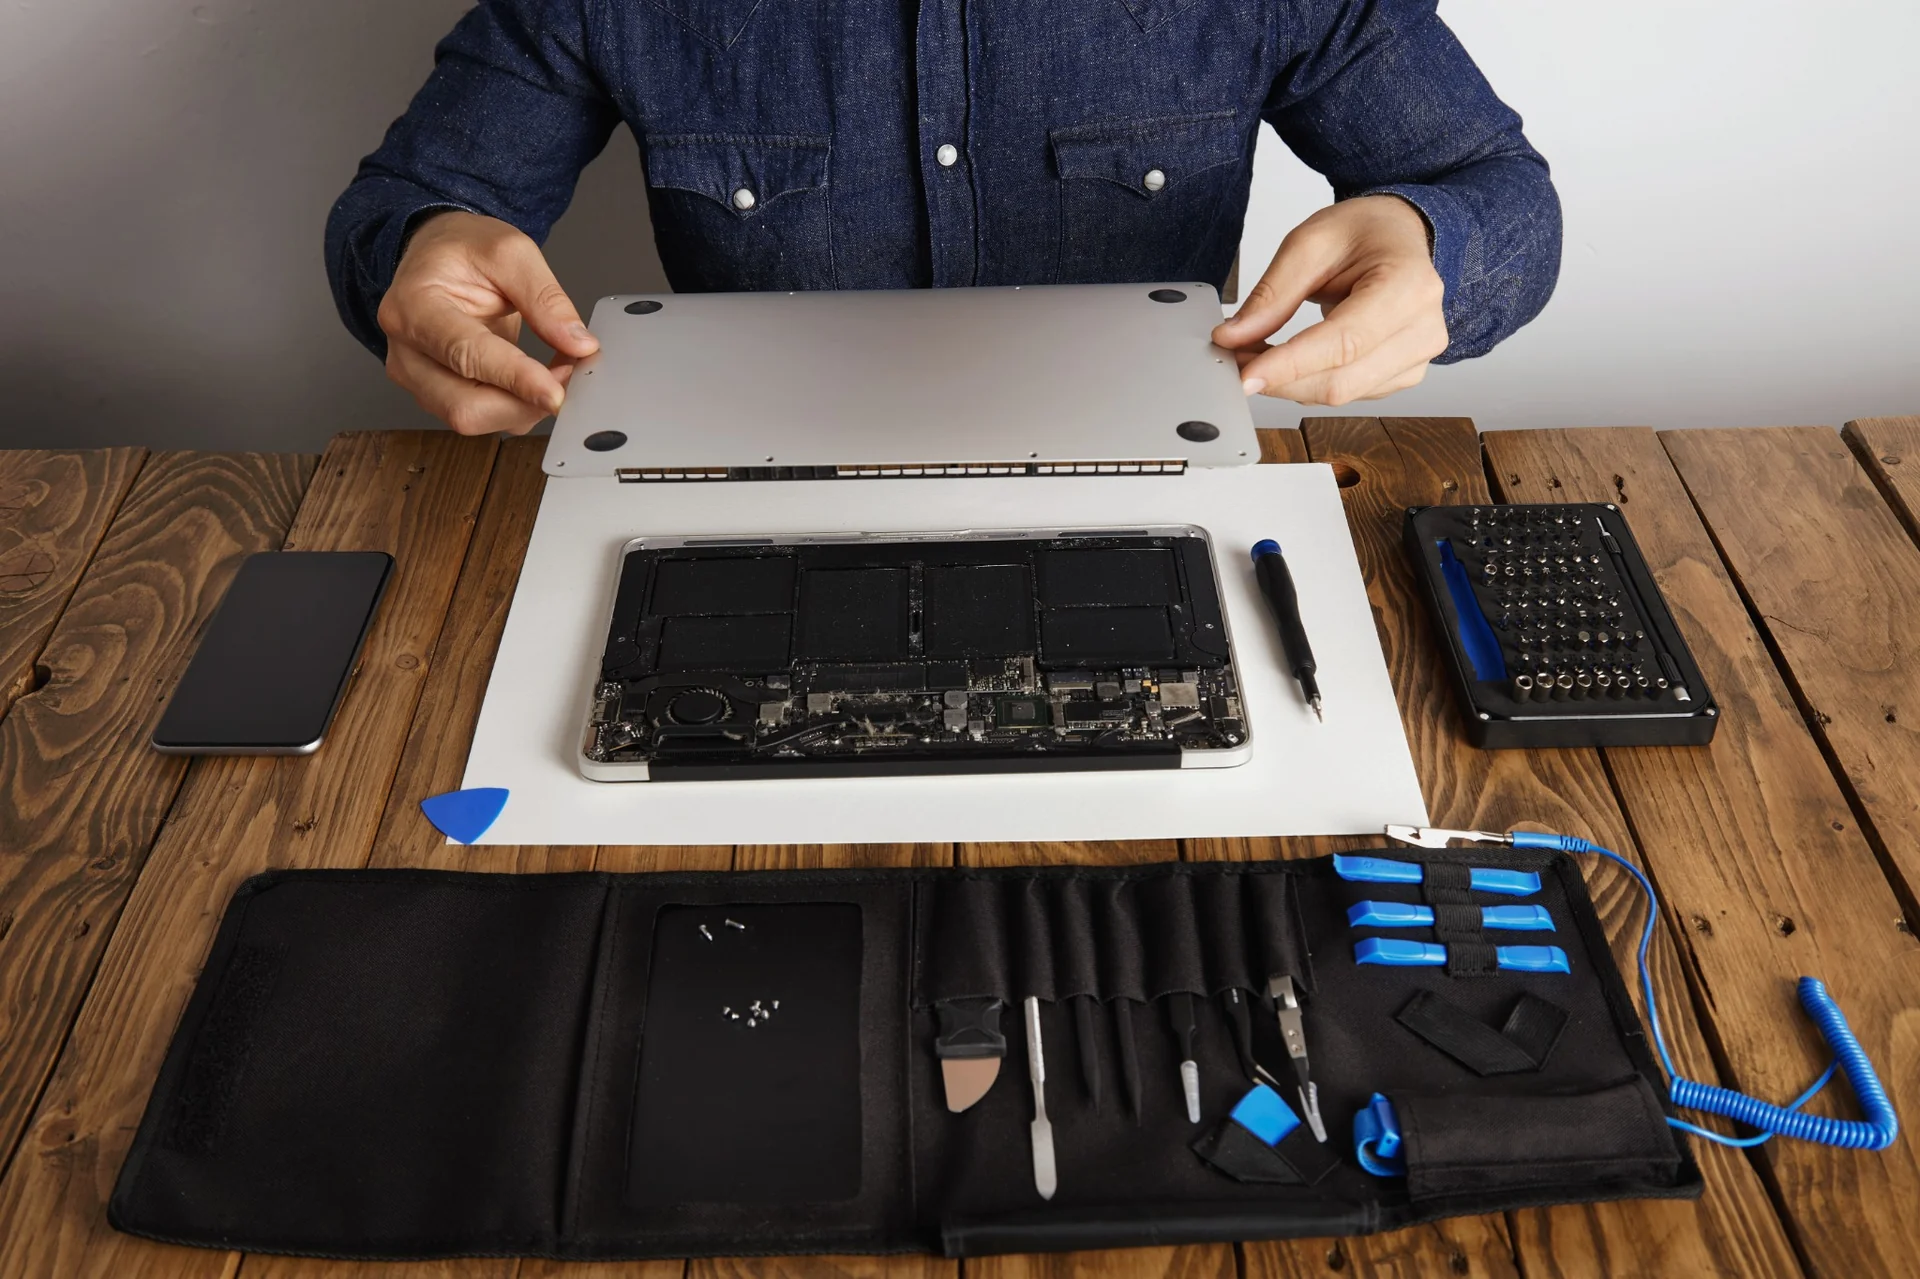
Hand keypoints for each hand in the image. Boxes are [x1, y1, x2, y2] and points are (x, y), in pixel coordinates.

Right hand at [377, 211, 599, 435]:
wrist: (436, 256)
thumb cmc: (463, 250)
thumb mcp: (511, 252)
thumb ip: (546, 298)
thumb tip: (579, 344)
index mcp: (413, 307)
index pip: (466, 355)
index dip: (515, 379)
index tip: (556, 393)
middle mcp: (406, 351)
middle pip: (465, 407)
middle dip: (524, 403)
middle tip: (567, 374)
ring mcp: (416, 379)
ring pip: (475, 419)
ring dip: (524, 406)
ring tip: (553, 370)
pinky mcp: (435, 395)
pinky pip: (482, 417)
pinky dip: (517, 406)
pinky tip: (535, 380)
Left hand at [1212, 195, 1446, 406]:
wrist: (1401, 235)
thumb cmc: (1365, 233)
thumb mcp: (1310, 243)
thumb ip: (1272, 294)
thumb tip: (1233, 338)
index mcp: (1409, 287)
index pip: (1344, 342)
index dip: (1289, 366)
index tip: (1245, 375)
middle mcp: (1422, 329)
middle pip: (1340, 381)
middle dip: (1279, 378)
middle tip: (1235, 358)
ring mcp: (1417, 358)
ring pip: (1340, 394)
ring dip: (1290, 383)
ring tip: (1260, 352)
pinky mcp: (1403, 376)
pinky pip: (1347, 394)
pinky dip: (1309, 383)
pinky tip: (1292, 360)